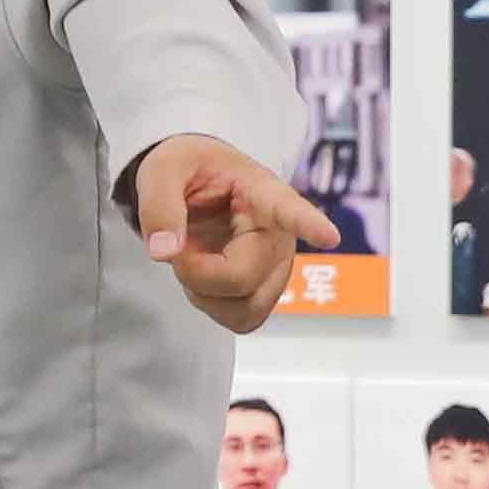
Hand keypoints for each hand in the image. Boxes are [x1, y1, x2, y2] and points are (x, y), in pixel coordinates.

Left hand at [127, 131, 321, 333]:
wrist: (196, 186)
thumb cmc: (190, 172)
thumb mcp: (163, 169)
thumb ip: (159, 204)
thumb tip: (165, 252)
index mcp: (263, 194)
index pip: (290, 209)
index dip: (310, 224)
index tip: (329, 236)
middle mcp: (280, 235)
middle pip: (241, 278)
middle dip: (194, 270)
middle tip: (175, 242)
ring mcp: (277, 268)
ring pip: (244, 309)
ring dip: (202, 292)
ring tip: (195, 255)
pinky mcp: (266, 292)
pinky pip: (241, 320)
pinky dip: (210, 304)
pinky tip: (204, 274)